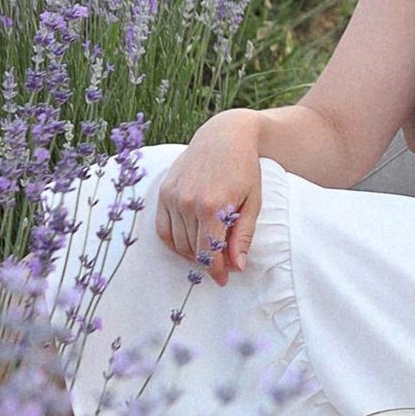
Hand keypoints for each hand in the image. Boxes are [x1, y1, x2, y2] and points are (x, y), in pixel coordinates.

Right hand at [155, 114, 262, 280]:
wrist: (224, 136)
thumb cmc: (244, 168)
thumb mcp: (252, 202)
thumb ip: (243, 236)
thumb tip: (237, 266)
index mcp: (212, 207)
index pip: (209, 253)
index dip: (216, 271)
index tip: (223, 279)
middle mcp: (187, 203)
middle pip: (193, 249)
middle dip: (207, 261)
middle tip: (221, 263)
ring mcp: (173, 197)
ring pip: (177, 242)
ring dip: (192, 252)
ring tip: (208, 250)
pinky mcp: (164, 191)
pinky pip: (162, 228)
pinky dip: (173, 241)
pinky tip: (187, 243)